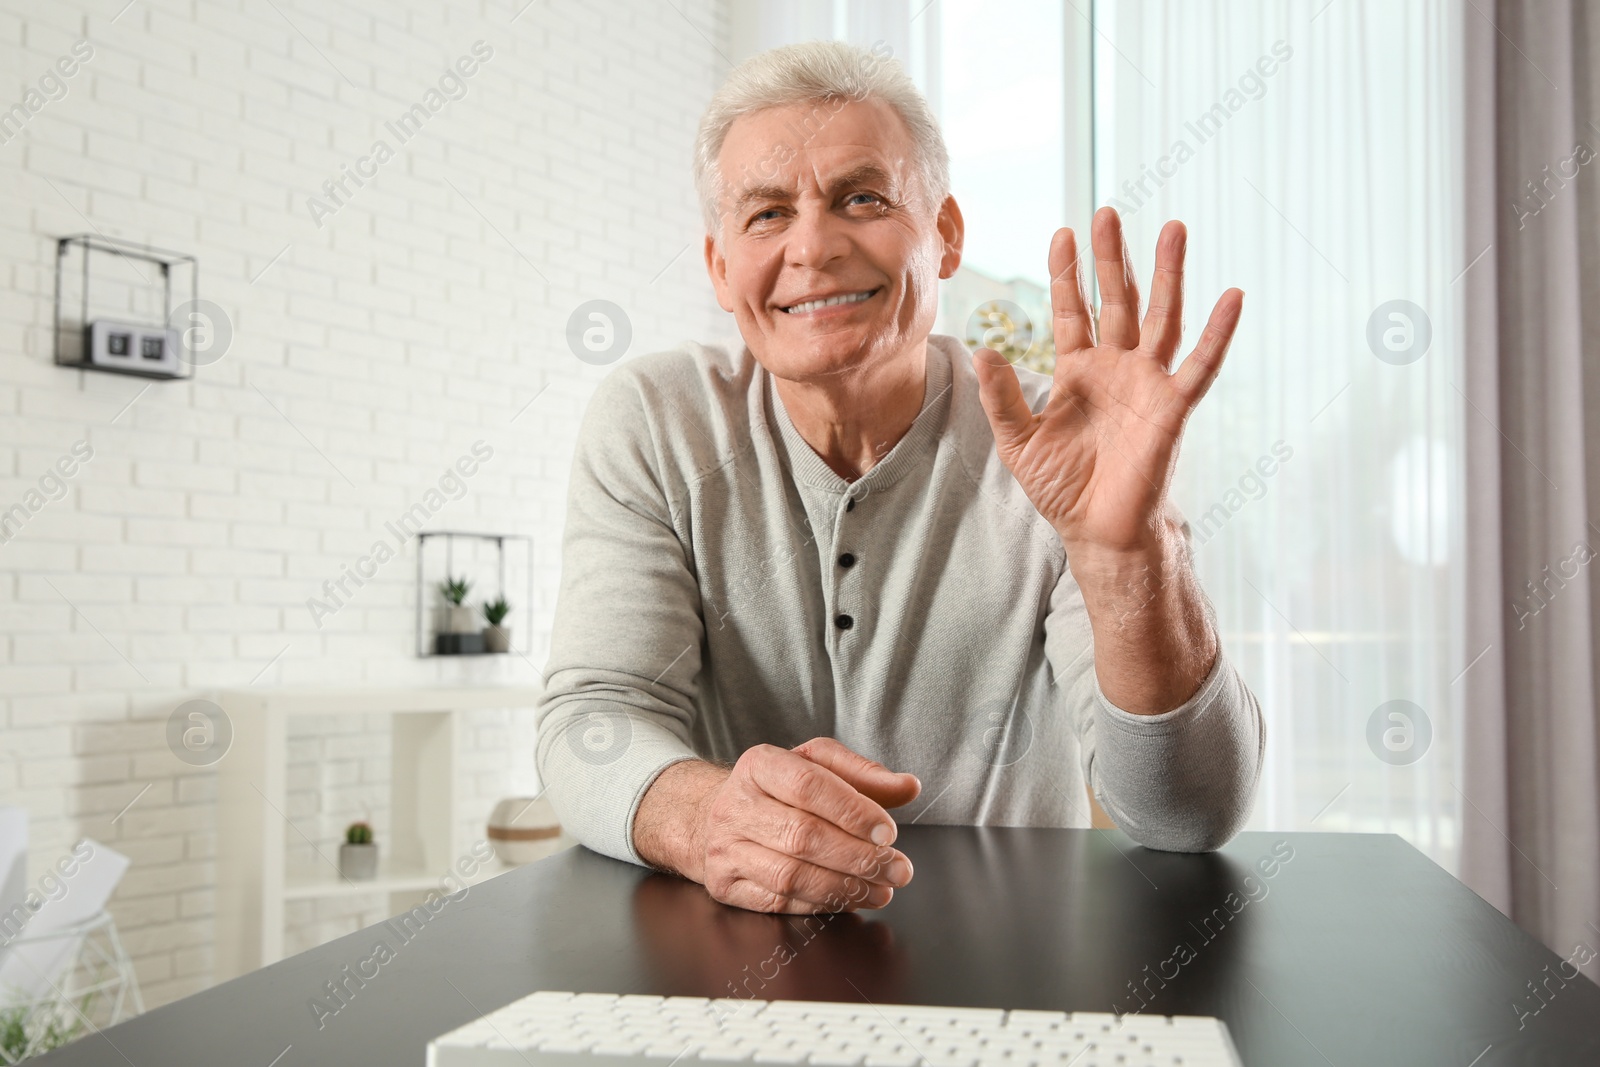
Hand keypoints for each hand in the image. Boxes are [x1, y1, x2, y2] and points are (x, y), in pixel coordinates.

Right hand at [641, 738, 920, 913]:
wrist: (711, 817)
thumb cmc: (775, 790)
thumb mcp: (815, 765)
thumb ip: (863, 774)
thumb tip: (908, 787)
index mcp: (759, 765)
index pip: (808, 784)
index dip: (853, 810)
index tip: (889, 831)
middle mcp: (735, 805)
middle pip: (803, 835)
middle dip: (859, 857)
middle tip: (897, 869)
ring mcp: (725, 848)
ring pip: (791, 875)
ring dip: (845, 887)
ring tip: (881, 889)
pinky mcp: (725, 885)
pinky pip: (779, 901)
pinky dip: (821, 904)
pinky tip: (849, 899)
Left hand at [972, 206, 1242, 556]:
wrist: (1097, 530)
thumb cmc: (1061, 487)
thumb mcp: (1018, 442)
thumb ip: (1001, 398)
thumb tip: (983, 351)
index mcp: (1077, 371)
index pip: (1071, 310)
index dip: (1067, 274)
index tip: (1062, 232)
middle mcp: (1115, 368)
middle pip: (1115, 300)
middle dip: (1112, 258)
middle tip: (1106, 213)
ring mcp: (1147, 383)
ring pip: (1159, 317)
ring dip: (1166, 274)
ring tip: (1172, 228)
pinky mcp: (1173, 407)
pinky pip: (1200, 365)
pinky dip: (1218, 332)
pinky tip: (1232, 296)